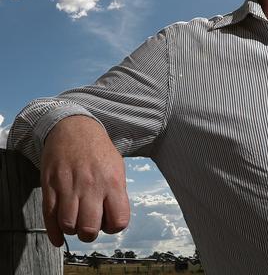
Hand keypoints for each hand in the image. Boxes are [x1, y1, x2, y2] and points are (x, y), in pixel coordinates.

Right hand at [40, 115, 129, 246]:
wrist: (73, 129)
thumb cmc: (98, 150)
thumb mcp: (117, 167)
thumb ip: (117, 192)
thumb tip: (113, 218)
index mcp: (112, 182)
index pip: (118, 221)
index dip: (114, 227)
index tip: (109, 222)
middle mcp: (92, 186)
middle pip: (89, 228)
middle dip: (89, 233)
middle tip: (89, 225)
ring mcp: (69, 186)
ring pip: (69, 225)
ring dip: (72, 229)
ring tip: (76, 221)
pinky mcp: (50, 186)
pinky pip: (49, 217)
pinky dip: (54, 233)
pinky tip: (59, 238)